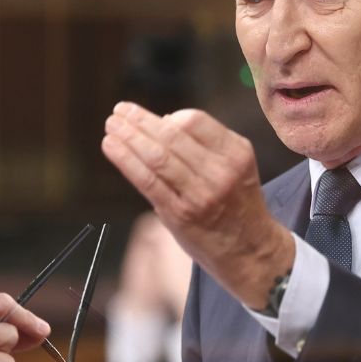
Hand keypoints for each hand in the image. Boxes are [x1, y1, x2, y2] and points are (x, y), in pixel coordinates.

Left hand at [101, 102, 293, 308]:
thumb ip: (206, 144)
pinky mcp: (179, 214)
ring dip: (128, 136)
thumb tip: (162, 122)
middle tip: (118, 111)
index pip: (195, 121)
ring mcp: (199, 194)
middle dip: (140, 120)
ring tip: (111, 125)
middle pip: (171, 135)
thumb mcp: (236, 166)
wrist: (249, 250)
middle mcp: (220, 172)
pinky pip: (147, 181)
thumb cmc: (236, 203)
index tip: (147, 117)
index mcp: (236, 153)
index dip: (167, 116)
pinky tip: (111, 147)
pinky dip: (125, 160)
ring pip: (156, 156)